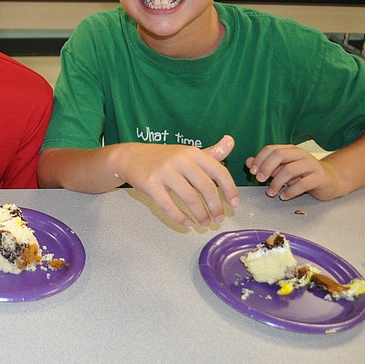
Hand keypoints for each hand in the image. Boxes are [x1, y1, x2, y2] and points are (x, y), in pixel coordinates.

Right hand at [118, 135, 238, 227]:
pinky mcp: (150, 184)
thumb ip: (210, 152)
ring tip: (205, 223)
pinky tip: (186, 223)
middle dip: (216, 207)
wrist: (130, 157)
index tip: (234, 204)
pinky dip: (180, 218)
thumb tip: (231, 140)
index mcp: (192, 152)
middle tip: (219, 219)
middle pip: (206, 187)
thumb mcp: (187, 152)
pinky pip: (169, 205)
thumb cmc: (163, 158)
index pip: (218, 171)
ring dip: (200, 215)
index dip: (230, 189)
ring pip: (190, 198)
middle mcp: (180, 160)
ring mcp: (164, 172)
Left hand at [247, 144, 341, 200]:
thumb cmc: (303, 174)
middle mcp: (301, 155)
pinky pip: (303, 184)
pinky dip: (291, 191)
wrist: (330, 180)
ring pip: (290, 170)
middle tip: (260, 179)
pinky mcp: (320, 178)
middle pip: (280, 155)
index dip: (259, 159)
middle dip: (266, 167)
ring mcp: (311, 165)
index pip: (271, 149)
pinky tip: (284, 196)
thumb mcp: (283, 168)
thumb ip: (266, 165)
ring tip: (271, 192)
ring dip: (277, 182)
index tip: (252, 171)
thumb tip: (248, 162)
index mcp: (290, 150)